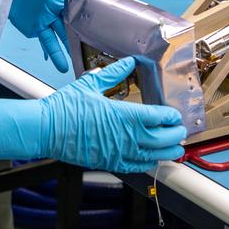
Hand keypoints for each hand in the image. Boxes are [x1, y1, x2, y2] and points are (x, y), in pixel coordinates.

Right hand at [0, 57, 186, 172]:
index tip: (174, 114)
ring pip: (154, 156)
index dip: (171, 116)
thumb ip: (114, 73)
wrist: (47, 129)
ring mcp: (119, 152)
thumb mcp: (91, 83)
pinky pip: (136, 167)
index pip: (160, 117)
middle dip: (176, 135)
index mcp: (125, 115)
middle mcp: (127, 137)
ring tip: (176, 149)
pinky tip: (153, 160)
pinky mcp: (110, 163)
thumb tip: (129, 62)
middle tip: (181, 131)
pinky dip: (149, 164)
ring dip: (168, 152)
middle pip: (163, 139)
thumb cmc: (66, 108)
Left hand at [9, 0, 79, 72]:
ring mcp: (42, 20)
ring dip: (61, 53)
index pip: (76, 13)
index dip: (84, 23)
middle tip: (85, 55)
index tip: (92, 32)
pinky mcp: (30, 27)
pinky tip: (55, 61)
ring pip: (55, 40)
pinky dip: (48, 52)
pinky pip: (42, 41)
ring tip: (67, 66)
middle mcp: (53, 11)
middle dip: (76, 42)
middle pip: (68, 30)